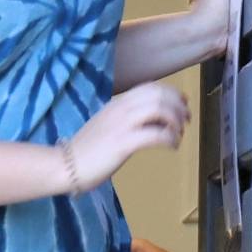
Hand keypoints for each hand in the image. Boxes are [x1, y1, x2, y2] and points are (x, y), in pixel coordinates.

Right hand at [67, 82, 189, 191]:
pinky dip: (170, 139)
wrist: (65, 164)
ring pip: (159, 109)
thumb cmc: (87, 149)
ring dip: (175, 121)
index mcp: (118, 103)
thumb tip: (152, 120)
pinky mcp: (123, 144)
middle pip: (159, 95)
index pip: (150, 87)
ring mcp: (121, 125)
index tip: (183, 104)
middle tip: (186, 121)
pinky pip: (155, 135)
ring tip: (178, 134)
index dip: (172, 93)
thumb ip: (127, 118)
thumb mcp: (108, 125)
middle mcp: (121, 108)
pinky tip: (172, 146)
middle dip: (179, 106)